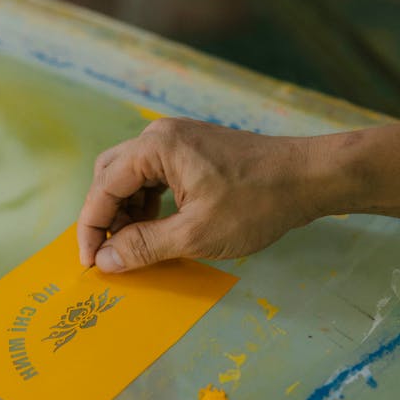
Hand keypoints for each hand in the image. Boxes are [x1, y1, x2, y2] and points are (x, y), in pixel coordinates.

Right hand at [77, 118, 348, 271]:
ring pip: (133, 177)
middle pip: (111, 176)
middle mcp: (162, 136)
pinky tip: (156, 229)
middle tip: (108, 254)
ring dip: (127, 212)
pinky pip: (156, 177)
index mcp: (156, 147)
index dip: (91, 228)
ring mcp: (180, 141)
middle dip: (105, 217)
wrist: (309, 178)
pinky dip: (148, 204)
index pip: (104, 188)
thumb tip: (106, 261)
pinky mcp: (195, 151)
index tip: (90, 263)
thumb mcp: (196, 234)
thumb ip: (145, 247)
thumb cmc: (257, 203)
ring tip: (132, 247)